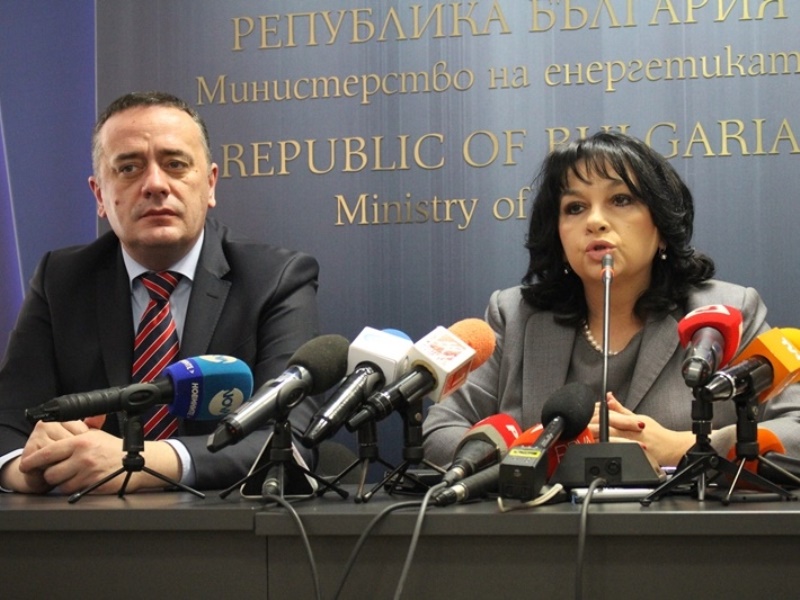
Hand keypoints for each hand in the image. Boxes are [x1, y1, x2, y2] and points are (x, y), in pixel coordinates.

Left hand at [10, 420, 180, 494]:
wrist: (137, 462)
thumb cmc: (116, 449)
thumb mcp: (95, 435)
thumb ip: (75, 435)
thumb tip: (55, 428)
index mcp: (81, 441)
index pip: (48, 452)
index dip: (33, 460)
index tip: (26, 464)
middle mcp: (83, 457)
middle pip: (50, 472)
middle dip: (53, 474)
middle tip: (60, 471)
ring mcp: (88, 473)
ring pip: (61, 485)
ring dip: (64, 483)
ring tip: (75, 476)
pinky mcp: (94, 486)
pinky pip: (74, 492)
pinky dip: (76, 489)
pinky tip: (84, 482)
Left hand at [589, 393, 693, 466]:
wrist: (671, 448)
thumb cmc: (655, 433)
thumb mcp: (638, 416)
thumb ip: (620, 409)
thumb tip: (609, 397)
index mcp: (629, 422)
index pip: (609, 416)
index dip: (594, 414)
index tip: (584, 412)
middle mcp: (629, 434)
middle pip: (606, 429)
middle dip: (590, 426)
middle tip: (578, 424)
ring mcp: (629, 447)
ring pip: (608, 442)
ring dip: (594, 439)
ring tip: (582, 437)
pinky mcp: (630, 457)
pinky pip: (613, 454)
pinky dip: (602, 450)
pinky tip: (594, 449)